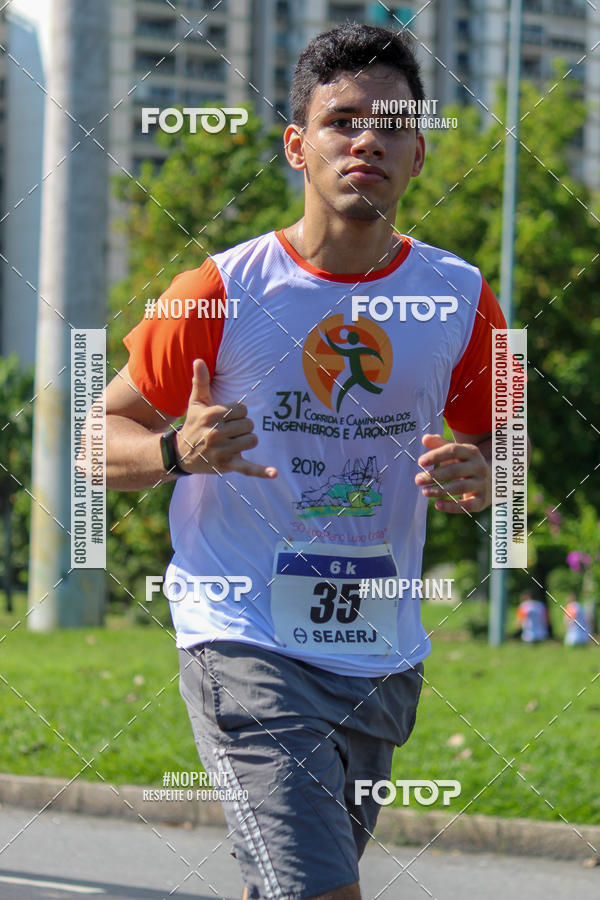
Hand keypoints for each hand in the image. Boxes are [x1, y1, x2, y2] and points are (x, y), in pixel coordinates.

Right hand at [174, 359, 276, 478]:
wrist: (181, 454)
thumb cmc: (193, 424)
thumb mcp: (195, 402)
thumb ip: (200, 381)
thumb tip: (199, 360)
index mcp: (212, 415)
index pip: (242, 409)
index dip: (237, 413)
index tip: (225, 418)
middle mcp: (216, 432)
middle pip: (249, 424)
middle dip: (241, 427)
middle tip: (226, 432)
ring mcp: (222, 450)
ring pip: (252, 440)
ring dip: (245, 441)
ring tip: (231, 443)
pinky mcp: (227, 465)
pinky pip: (247, 468)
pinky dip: (261, 471)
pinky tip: (274, 473)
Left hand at [414, 433, 490, 513]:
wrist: (494, 481)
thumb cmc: (467, 464)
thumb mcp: (457, 453)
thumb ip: (440, 445)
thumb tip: (425, 438)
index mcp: (472, 452)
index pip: (453, 450)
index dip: (436, 456)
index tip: (420, 462)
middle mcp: (479, 467)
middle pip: (455, 470)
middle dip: (435, 475)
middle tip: (418, 480)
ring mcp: (482, 484)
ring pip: (460, 487)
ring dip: (440, 490)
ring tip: (424, 492)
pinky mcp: (482, 501)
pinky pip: (467, 505)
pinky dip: (452, 506)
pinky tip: (437, 505)